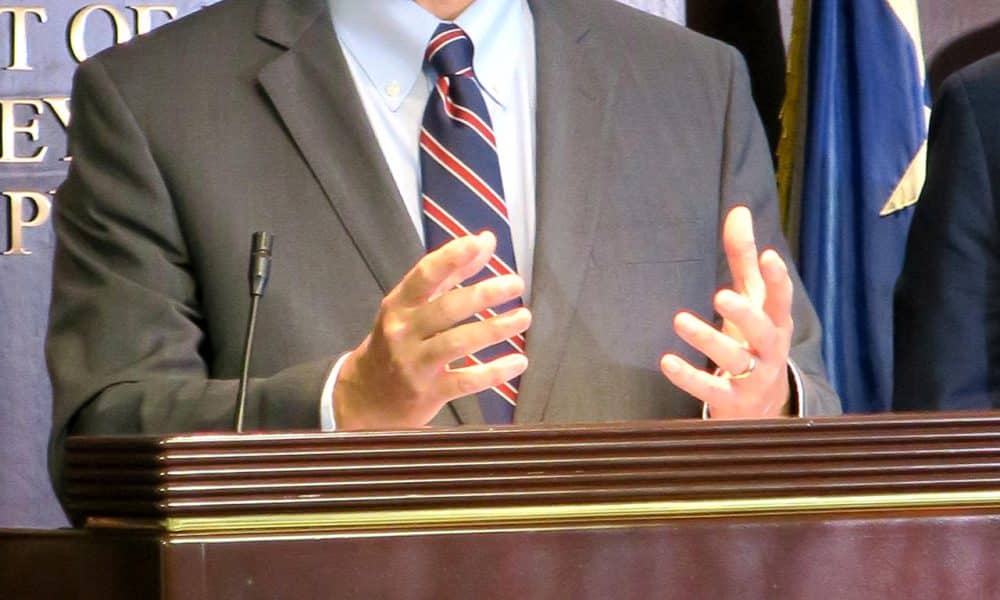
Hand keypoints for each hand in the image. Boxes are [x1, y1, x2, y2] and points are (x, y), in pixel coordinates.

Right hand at [334, 232, 530, 428]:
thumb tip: (485, 240)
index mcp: (398, 305)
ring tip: (523, 317)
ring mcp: (414, 364)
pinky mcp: (428, 393)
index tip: (480, 243)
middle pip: (446, 308)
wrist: (367, 396)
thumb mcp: (413, 307)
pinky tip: (519, 361)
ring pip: (457, 343)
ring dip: (494, 329)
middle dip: (484, 294)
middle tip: (516, 283)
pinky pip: (466, 381)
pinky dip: (495, 372)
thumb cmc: (399, 341)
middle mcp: (402, 332)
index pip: (425, 275)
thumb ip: (450, 274)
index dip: (452, 257)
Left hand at [660, 206, 792, 417]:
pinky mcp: (731, 401)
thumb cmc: (753, 341)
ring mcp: (753, 378)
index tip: (768, 255)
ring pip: (734, 360)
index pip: (780, 298)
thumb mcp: (751, 301)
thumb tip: (739, 210)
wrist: (762, 408)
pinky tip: (666, 361)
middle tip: (721, 295)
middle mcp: (769, 349)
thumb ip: (743, 259)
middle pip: (763, 331)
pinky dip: (688, 376)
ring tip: (680, 320)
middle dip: (744, 314)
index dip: (777, 279)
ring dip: (708, 340)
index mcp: (775, 321)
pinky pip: (710, 389)